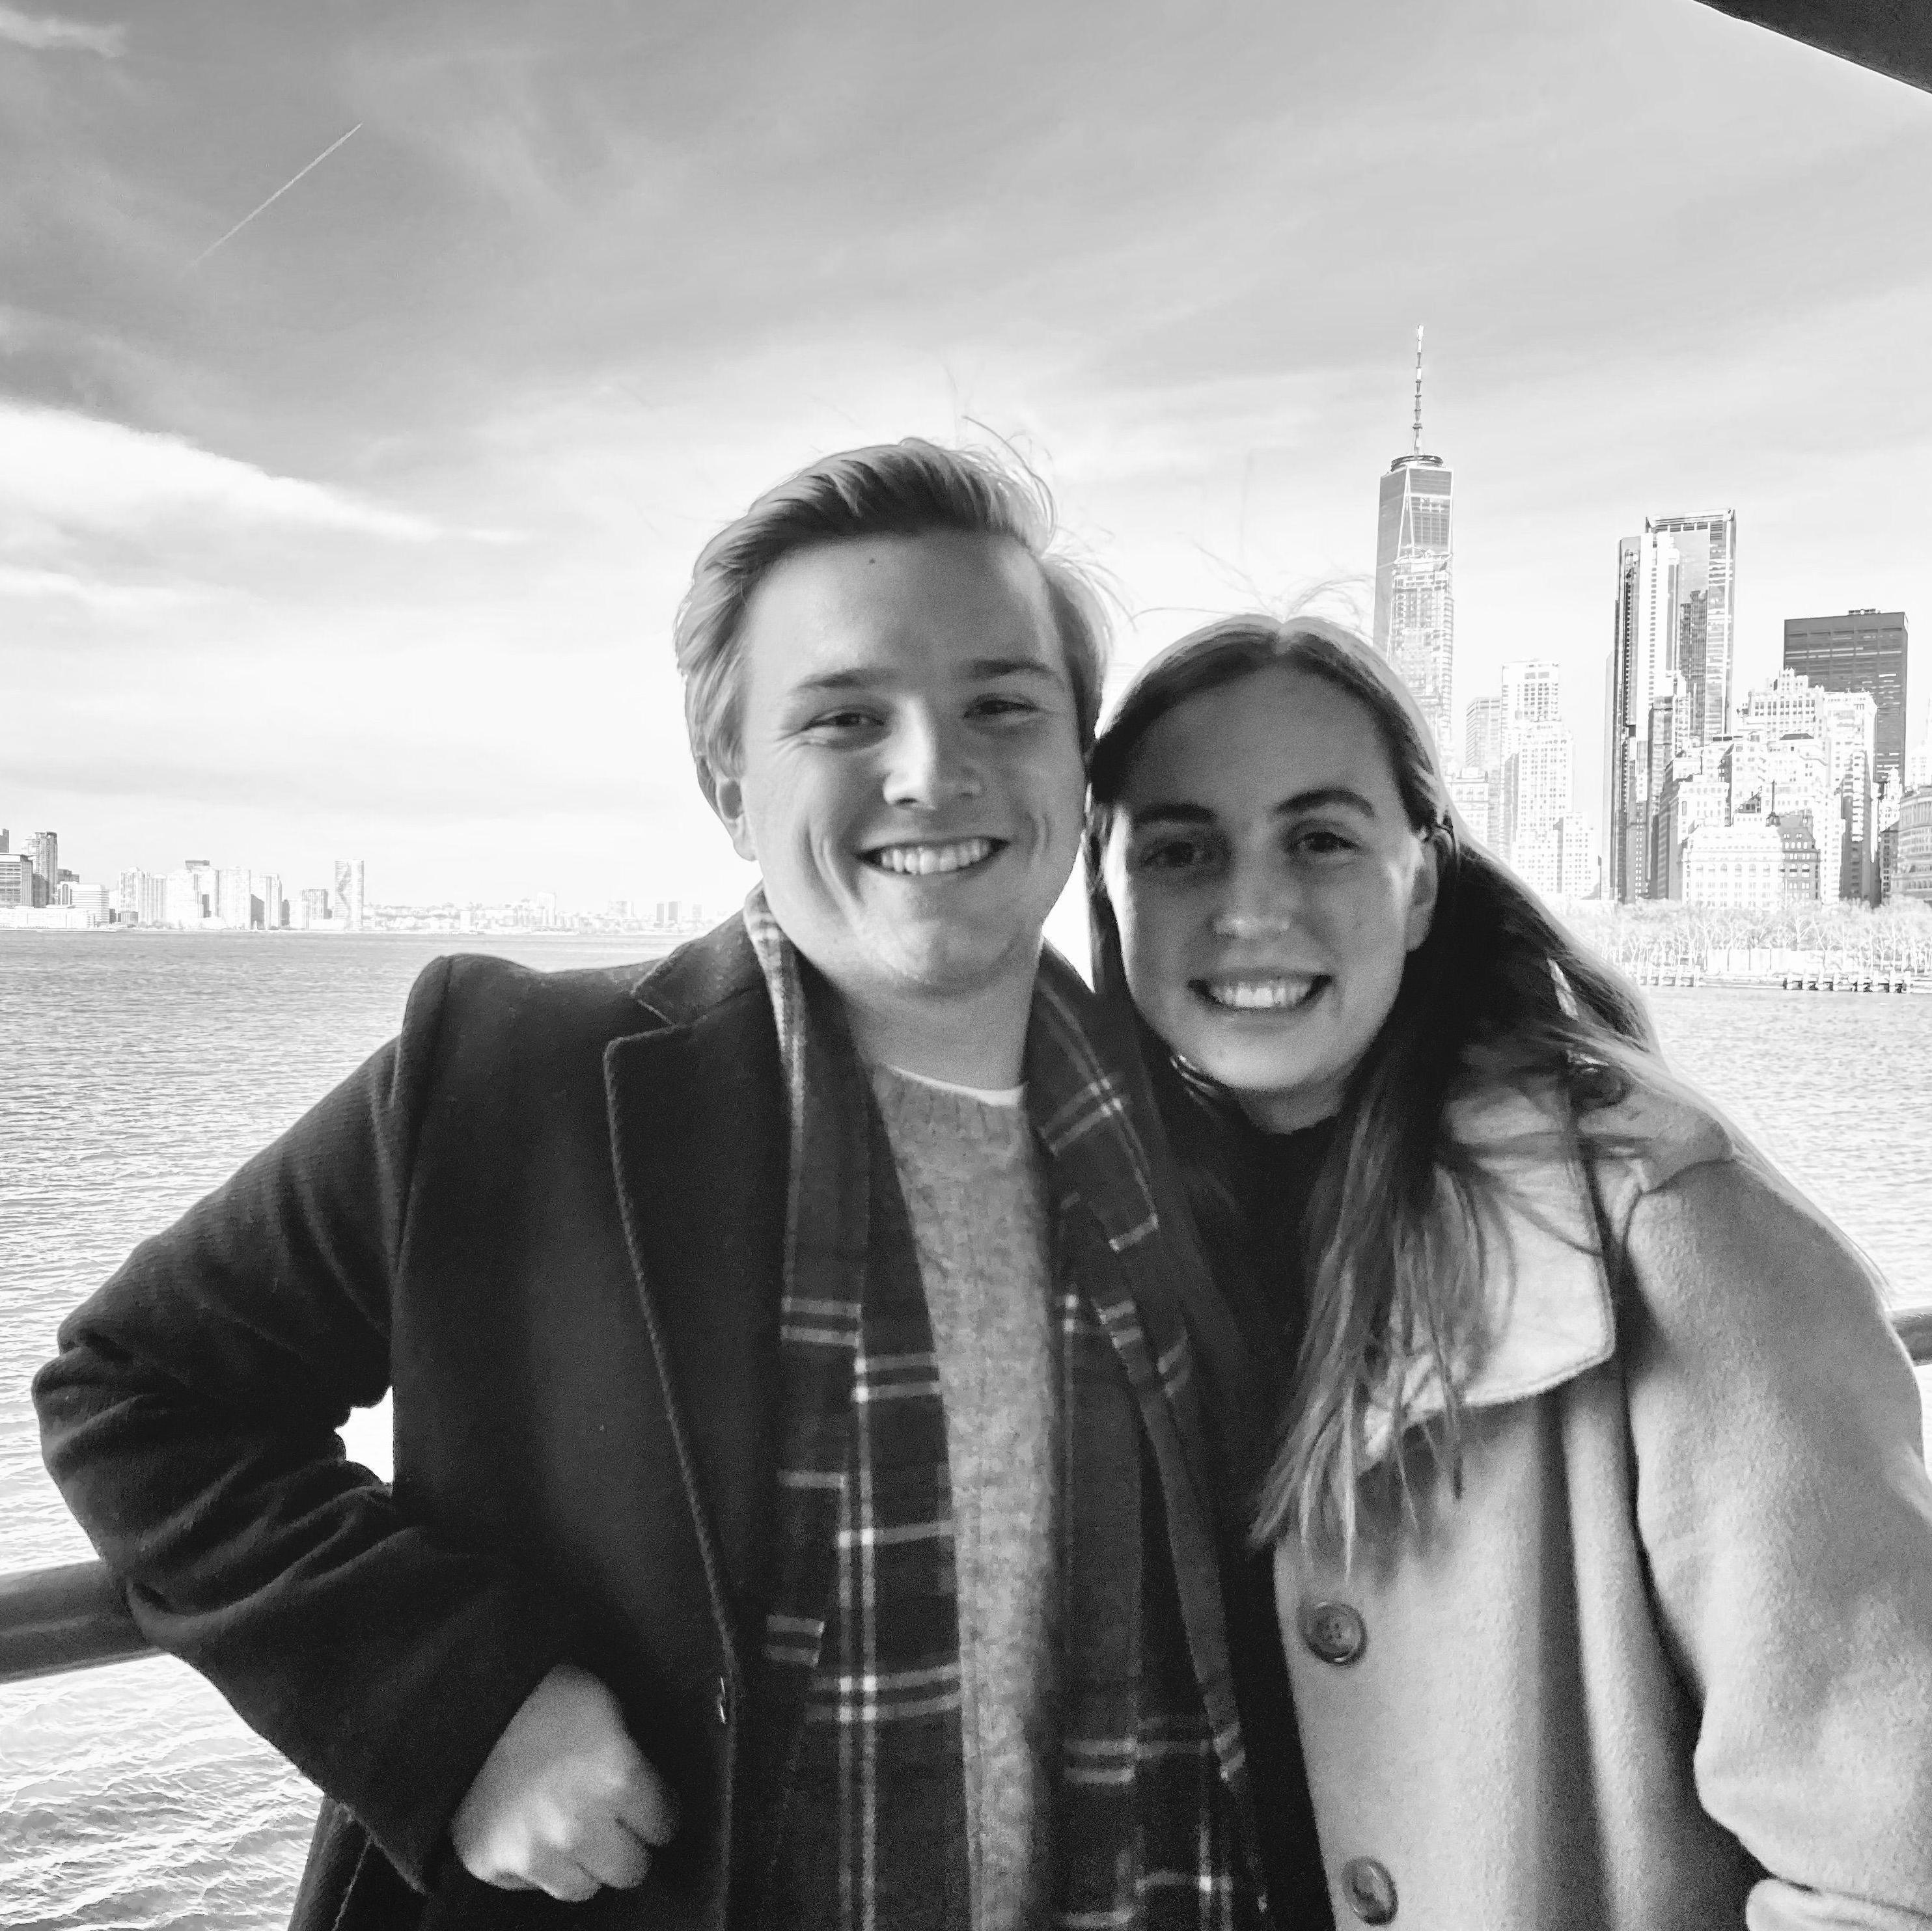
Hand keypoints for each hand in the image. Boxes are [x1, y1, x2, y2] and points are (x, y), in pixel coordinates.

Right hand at [450, 1663, 676, 1900]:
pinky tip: (532, 1831)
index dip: (657, 1813)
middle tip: (616, 1828)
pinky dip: (536, 1864)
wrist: (464, 1703)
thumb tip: (645, 1784)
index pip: (662, 1825)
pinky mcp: (492, 1865)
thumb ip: (629, 1754)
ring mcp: (534, 1852)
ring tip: (573, 1836)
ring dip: (584, 1865)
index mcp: (618, 1778)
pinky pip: (530, 1883)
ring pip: (582, 1888)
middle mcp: (580, 1825)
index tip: (649, 1809)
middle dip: (628, 1847)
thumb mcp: (603, 1707)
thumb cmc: (542, 1694)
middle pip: (630, 1869)